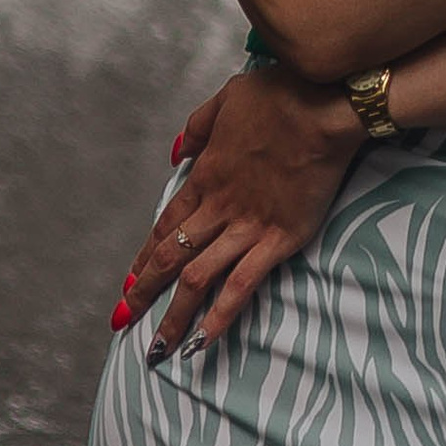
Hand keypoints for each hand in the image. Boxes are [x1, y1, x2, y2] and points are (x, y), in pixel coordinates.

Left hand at [114, 61, 364, 361]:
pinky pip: (242, 285)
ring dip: (174, 317)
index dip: (144, 258)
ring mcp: (247, 226)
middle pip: (171, 257)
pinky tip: (203, 342)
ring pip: (198, 279)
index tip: (127, 284)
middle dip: (144, 292)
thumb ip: (197, 127)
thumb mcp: (227, 98)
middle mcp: (219, 207)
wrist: (322, 103)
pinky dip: (220, 316)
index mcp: (206, 175)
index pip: (165, 225)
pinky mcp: (279, 239)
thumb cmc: (279, 95)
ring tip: (158, 351)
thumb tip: (174, 152)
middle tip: (123, 321)